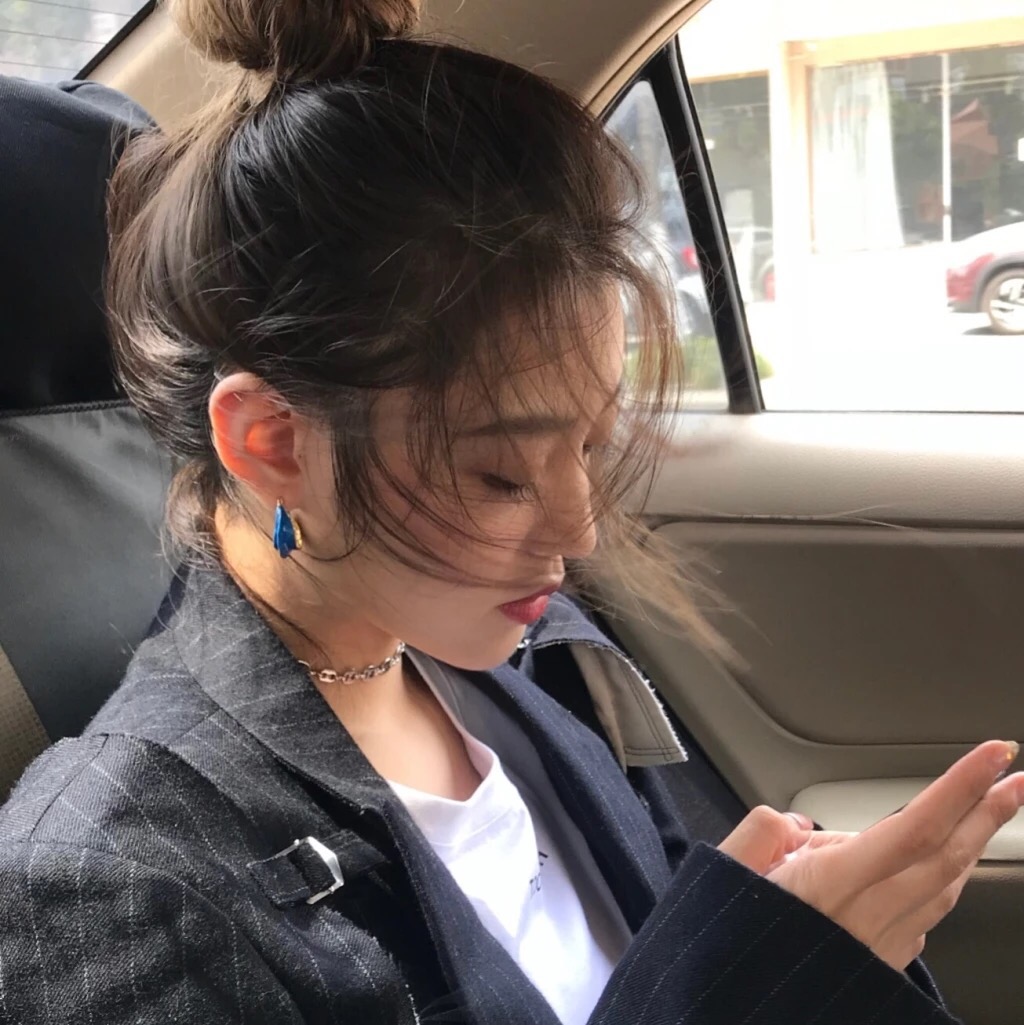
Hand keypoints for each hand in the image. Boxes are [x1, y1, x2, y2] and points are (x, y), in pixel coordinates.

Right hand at [720, 741, 1023, 970]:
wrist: (740, 1012)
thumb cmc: (736, 949)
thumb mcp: (728, 871)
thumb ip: (763, 831)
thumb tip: (795, 824)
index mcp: (832, 885)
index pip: (915, 826)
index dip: (960, 788)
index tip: (991, 756)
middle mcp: (869, 918)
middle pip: (947, 857)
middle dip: (987, 811)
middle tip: (1014, 777)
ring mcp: (882, 945)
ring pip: (945, 888)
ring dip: (974, 845)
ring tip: (989, 813)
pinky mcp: (882, 964)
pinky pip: (927, 915)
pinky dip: (945, 881)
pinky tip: (943, 869)